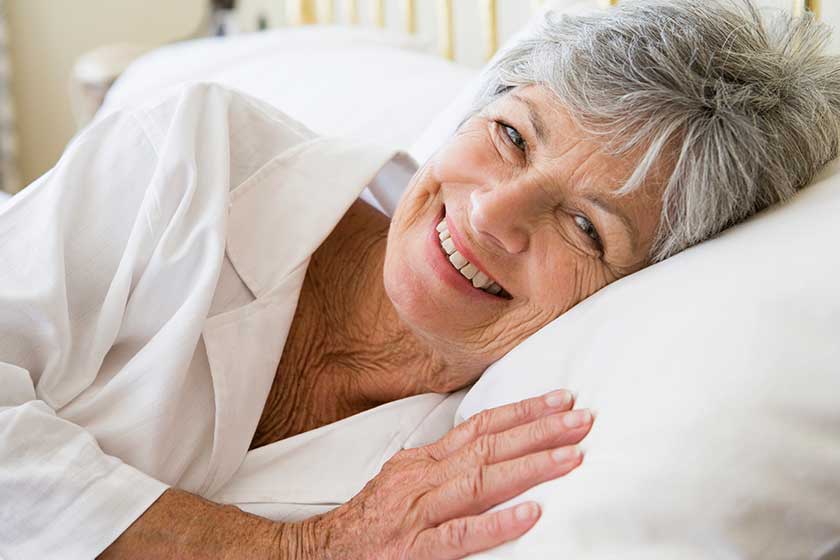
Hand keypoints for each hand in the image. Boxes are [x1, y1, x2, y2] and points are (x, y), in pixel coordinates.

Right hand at [290, 390, 593, 558]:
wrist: (326, 552)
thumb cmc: (373, 518)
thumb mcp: (406, 479)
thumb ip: (445, 465)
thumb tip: (488, 449)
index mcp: (425, 460)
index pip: (481, 426)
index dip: (523, 412)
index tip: (560, 400)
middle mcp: (424, 478)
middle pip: (489, 446)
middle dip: (540, 430)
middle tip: (583, 418)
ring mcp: (421, 512)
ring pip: (481, 482)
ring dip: (531, 466)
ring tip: (573, 456)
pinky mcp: (417, 550)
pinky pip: (461, 535)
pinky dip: (498, 522)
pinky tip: (531, 513)